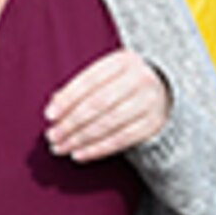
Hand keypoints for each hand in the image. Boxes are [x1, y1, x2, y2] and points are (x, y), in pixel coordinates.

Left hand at [45, 48, 170, 161]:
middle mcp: (139, 79)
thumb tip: (55, 106)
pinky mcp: (153, 124)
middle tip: (53, 136)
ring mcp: (149, 102)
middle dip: (71, 123)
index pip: (89, 81)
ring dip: (80, 138)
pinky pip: (121, 140)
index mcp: (123, 60)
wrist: (166, 91)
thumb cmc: (125, 82)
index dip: (67, 99)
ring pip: (109, 123)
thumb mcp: (107, 74)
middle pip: (98, 104)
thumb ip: (81, 87)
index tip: (50, 115)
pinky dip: (98, 149)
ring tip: (61, 147)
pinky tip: (80, 154)